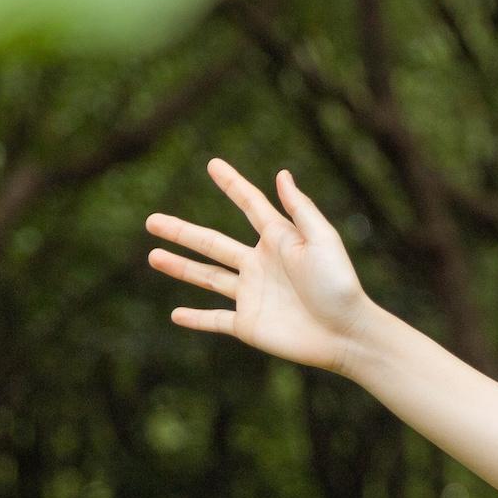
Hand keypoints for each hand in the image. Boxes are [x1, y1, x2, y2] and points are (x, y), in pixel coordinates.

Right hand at [145, 160, 378, 372]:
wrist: (346, 334)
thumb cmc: (340, 284)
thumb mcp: (322, 240)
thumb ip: (300, 209)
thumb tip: (281, 174)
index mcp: (279, 241)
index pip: (250, 206)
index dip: (232, 185)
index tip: (213, 164)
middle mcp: (260, 265)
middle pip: (211, 243)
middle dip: (181, 231)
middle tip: (151, 220)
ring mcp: (251, 295)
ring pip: (206, 277)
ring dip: (179, 267)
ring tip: (152, 255)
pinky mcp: (248, 325)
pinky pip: (215, 319)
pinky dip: (195, 318)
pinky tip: (175, 314)